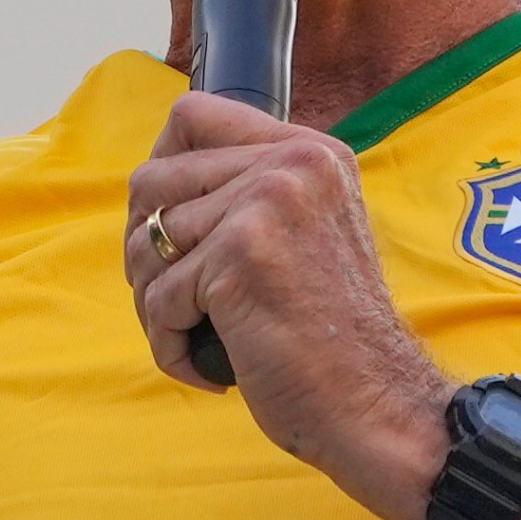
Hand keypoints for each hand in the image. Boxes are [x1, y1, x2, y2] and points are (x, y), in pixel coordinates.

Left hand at [125, 92, 452, 519]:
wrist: (376, 403)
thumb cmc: (331, 340)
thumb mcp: (303, 234)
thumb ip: (248, 196)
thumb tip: (149, 190)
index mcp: (310, 152)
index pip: (192, 116)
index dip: (162, 172)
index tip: (171, 229)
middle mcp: (292, 162)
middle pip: (152, 179)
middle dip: (144, 248)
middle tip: (176, 300)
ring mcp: (267, 202)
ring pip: (147, 240)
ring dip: (153, 302)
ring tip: (194, 336)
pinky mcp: (240, 253)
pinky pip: (158, 295)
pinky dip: (168, 344)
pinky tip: (208, 368)